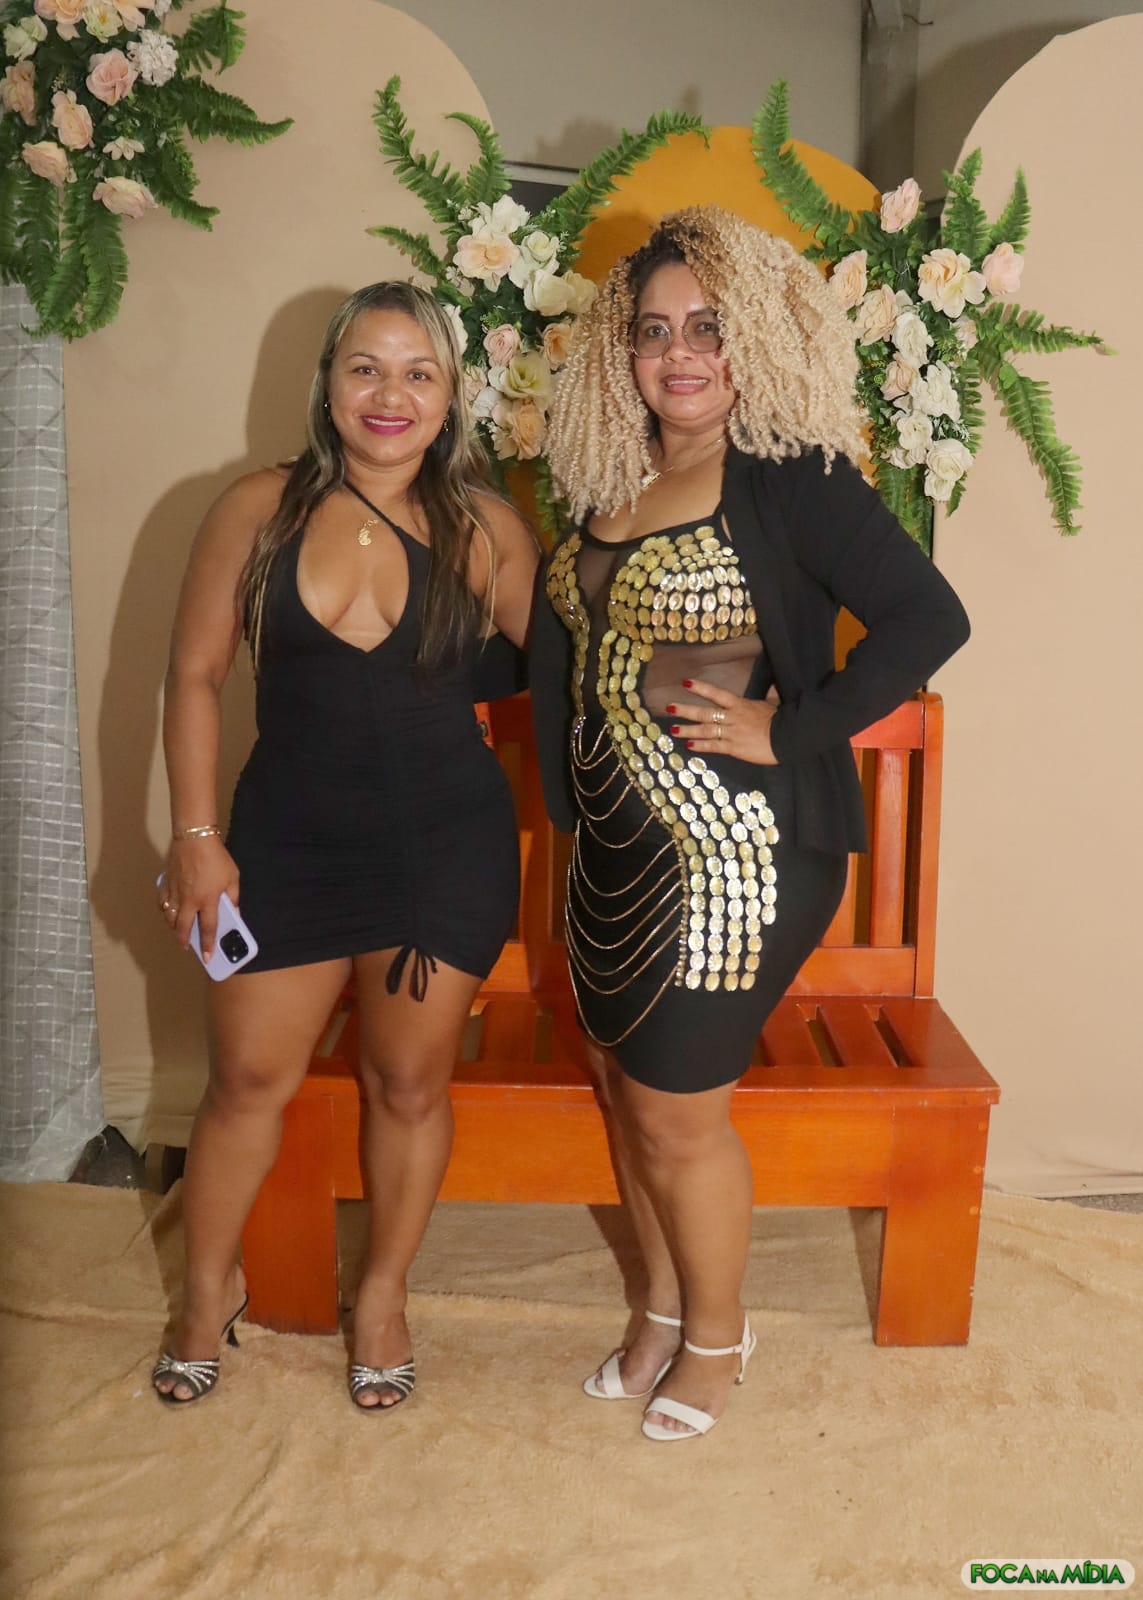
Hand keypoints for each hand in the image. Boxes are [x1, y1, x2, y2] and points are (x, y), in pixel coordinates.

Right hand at [157, 836, 239, 961]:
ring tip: (179, 929)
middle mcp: (189, 900)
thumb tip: (234, 913)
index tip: (207, 957)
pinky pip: (162, 902)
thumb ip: (233, 897)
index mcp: (207, 900)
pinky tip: (169, 910)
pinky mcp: (166, 883)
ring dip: (174, 926)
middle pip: (183, 927)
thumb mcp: (233, 878)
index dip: (207, 945)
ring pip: (170, 917)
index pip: (208, 929)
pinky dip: (165, 909)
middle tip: (186, 946)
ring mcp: (175, 892)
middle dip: (184, 940)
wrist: (194, 838)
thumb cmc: (216, 857)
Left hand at [666, 679, 779, 764]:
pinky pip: (714, 746)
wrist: (788, 737)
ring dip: (688, 730)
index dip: (701, 688)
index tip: (686, 683)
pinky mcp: (734, 748)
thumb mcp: (774, 703)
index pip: (717, 694)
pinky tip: (689, 745)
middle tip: (669, 707)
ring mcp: (731, 733)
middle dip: (686, 710)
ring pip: (705, 730)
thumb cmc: (782, 719)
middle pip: (704, 712)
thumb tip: (773, 687)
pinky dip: (701, 746)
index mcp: (740, 705)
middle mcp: (732, 717)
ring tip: (673, 730)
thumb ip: (769, 695)